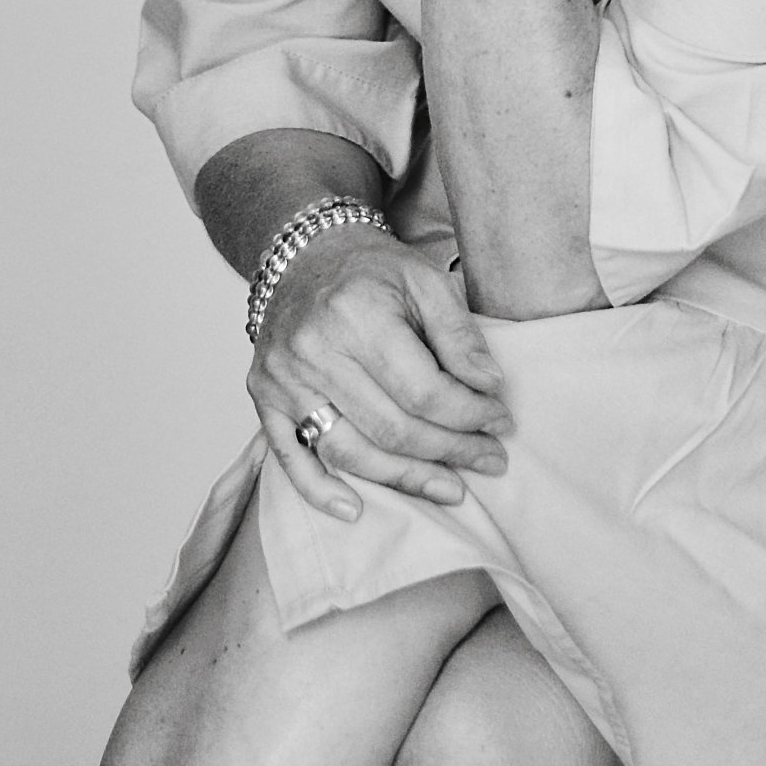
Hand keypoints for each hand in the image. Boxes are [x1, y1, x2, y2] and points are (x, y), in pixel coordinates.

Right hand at [248, 224, 512, 523]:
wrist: (305, 256)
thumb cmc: (371, 270)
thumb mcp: (425, 280)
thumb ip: (459, 334)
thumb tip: (489, 387)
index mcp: (356, 314)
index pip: (423, 391)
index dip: (469, 415)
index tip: (501, 421)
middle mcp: (313, 350)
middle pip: (391, 428)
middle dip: (450, 451)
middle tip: (490, 459)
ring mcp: (283, 378)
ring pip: (350, 451)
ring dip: (406, 479)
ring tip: (451, 488)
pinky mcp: (264, 397)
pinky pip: (290, 458)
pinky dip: (320, 491)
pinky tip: (355, 510)